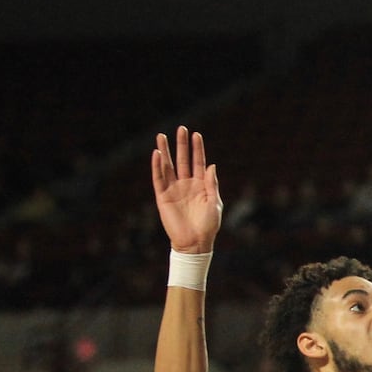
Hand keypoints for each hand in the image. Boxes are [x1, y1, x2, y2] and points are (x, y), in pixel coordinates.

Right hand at [151, 126, 222, 253]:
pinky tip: (156, 154)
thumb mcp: (214, 203)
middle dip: (181, 145)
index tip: (196, 134)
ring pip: (168, 166)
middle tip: (181, 128)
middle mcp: (186, 184)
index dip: (197, 149)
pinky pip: (159, 179)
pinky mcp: (163, 197)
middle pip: (182, 160)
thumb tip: (212, 165)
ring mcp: (174, 189)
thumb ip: (212, 184)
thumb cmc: (208, 225)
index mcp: (201, 185)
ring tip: (161, 136)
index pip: (198, 162)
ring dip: (165, 151)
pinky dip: (157, 167)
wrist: (195, 243)